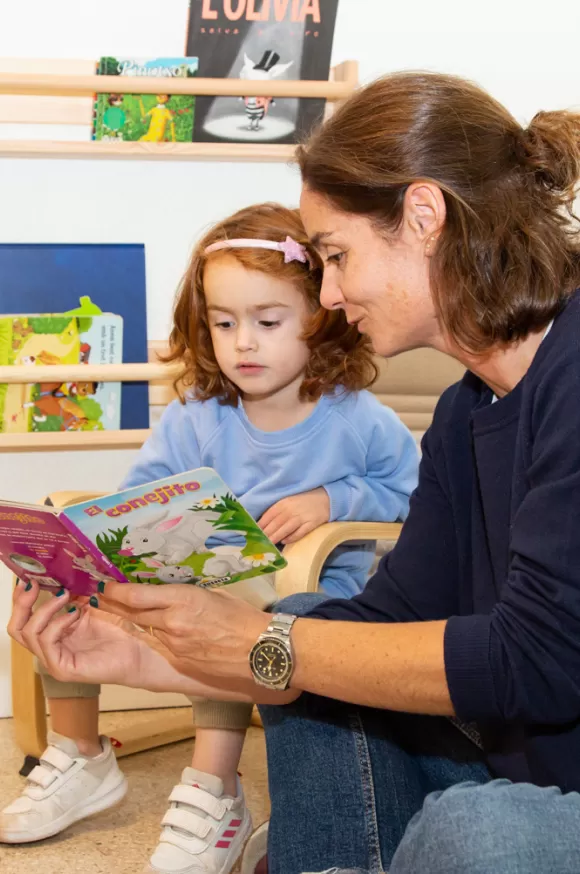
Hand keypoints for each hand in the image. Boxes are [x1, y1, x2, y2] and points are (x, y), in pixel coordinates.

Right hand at [8, 581, 193, 693]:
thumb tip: (59, 570)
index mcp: (58, 627)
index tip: (29, 575)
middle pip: (17, 627)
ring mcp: (56, 657)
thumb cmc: (125, 623)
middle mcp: (53, 643)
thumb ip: (76, 590)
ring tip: (65, 596)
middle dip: (21, 602)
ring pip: (28, 634)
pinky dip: (56, 625)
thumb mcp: (95, 600)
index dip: (22, 595)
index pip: (26, 614)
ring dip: (44, 610)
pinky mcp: (65, 668)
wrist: (145, 646)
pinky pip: (47, 645)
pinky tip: (75, 614)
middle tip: (33, 584)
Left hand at [96, 581, 269, 684]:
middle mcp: (173, 622)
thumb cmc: (242, 616)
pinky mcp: (180, 659)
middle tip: (99, 596)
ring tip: (122, 610)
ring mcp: (175, 644)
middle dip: (114, 605)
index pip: (137, 596)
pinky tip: (157, 629)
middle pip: (134, 613)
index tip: (103, 584)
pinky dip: (156, 634)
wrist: (260, 650)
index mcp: (183, 600)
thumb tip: (168, 590)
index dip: (115, 591)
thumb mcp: (213, 594)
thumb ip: (186, 593)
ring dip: (135, 620)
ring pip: (147, 628)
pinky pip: (162, 643)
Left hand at [259, 487, 329, 544]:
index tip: (253, 535)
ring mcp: (301, 517)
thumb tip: (262, 524)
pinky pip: (299, 533)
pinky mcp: (311, 523)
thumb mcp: (288, 501)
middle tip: (258, 544)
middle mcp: (290, 510)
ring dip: (275, 538)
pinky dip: (291, 538)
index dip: (260, 526)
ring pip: (285, 529)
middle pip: (275, 524)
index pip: (268, 516)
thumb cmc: (303, 501)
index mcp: (282, 503)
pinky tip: (285, 542)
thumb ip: (276, 511)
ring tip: (268, 545)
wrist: (326, 497)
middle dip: (266, 535)